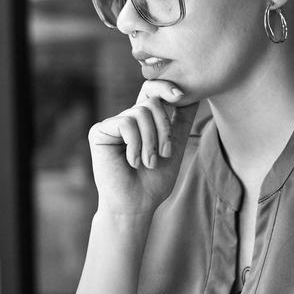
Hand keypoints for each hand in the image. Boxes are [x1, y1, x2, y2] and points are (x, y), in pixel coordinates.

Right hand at [88, 80, 199, 216]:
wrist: (135, 205)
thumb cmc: (153, 182)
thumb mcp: (175, 146)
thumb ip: (182, 121)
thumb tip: (195, 95)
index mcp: (142, 121)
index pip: (152, 91)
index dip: (166, 87)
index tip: (180, 96)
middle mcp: (125, 119)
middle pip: (151, 101)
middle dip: (164, 128)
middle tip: (165, 153)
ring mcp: (111, 124)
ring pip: (140, 112)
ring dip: (151, 141)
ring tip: (148, 162)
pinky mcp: (98, 131)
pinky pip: (126, 123)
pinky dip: (136, 144)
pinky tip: (133, 162)